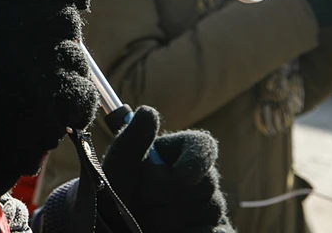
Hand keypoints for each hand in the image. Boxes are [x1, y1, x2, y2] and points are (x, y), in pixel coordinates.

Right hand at [0, 0, 98, 196]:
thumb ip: (4, 15)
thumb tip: (50, 3)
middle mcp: (13, 27)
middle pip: (66, 18)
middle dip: (64, 39)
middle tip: (47, 58)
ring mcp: (36, 59)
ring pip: (76, 59)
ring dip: (66, 76)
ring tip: (37, 95)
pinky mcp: (53, 93)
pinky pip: (82, 91)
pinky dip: (74, 105)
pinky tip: (50, 112)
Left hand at [100, 106, 233, 232]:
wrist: (117, 229)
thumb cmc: (114, 197)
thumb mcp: (118, 169)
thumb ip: (131, 142)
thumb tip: (147, 111)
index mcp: (177, 154)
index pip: (202, 145)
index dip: (197, 160)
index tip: (181, 177)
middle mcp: (198, 179)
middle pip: (205, 183)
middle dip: (169, 196)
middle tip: (142, 203)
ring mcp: (210, 208)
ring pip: (208, 211)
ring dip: (172, 220)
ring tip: (149, 222)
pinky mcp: (217, 231)